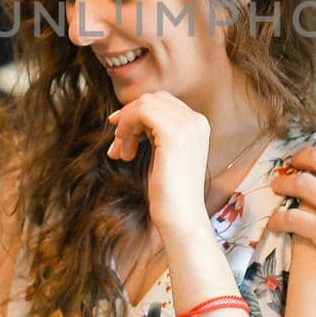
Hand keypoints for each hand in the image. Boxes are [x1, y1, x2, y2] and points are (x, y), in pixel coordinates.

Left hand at [107, 90, 210, 236]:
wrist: (181, 217)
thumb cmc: (170, 192)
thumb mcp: (164, 155)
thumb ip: (156, 133)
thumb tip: (128, 116)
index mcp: (198, 125)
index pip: (163, 102)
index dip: (138, 112)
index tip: (121, 132)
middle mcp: (197, 121)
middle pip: (154, 99)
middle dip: (130, 116)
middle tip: (117, 142)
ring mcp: (187, 126)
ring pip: (145, 104)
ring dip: (126, 124)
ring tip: (120, 152)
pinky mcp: (174, 134)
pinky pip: (142, 112)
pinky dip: (127, 126)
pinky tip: (124, 151)